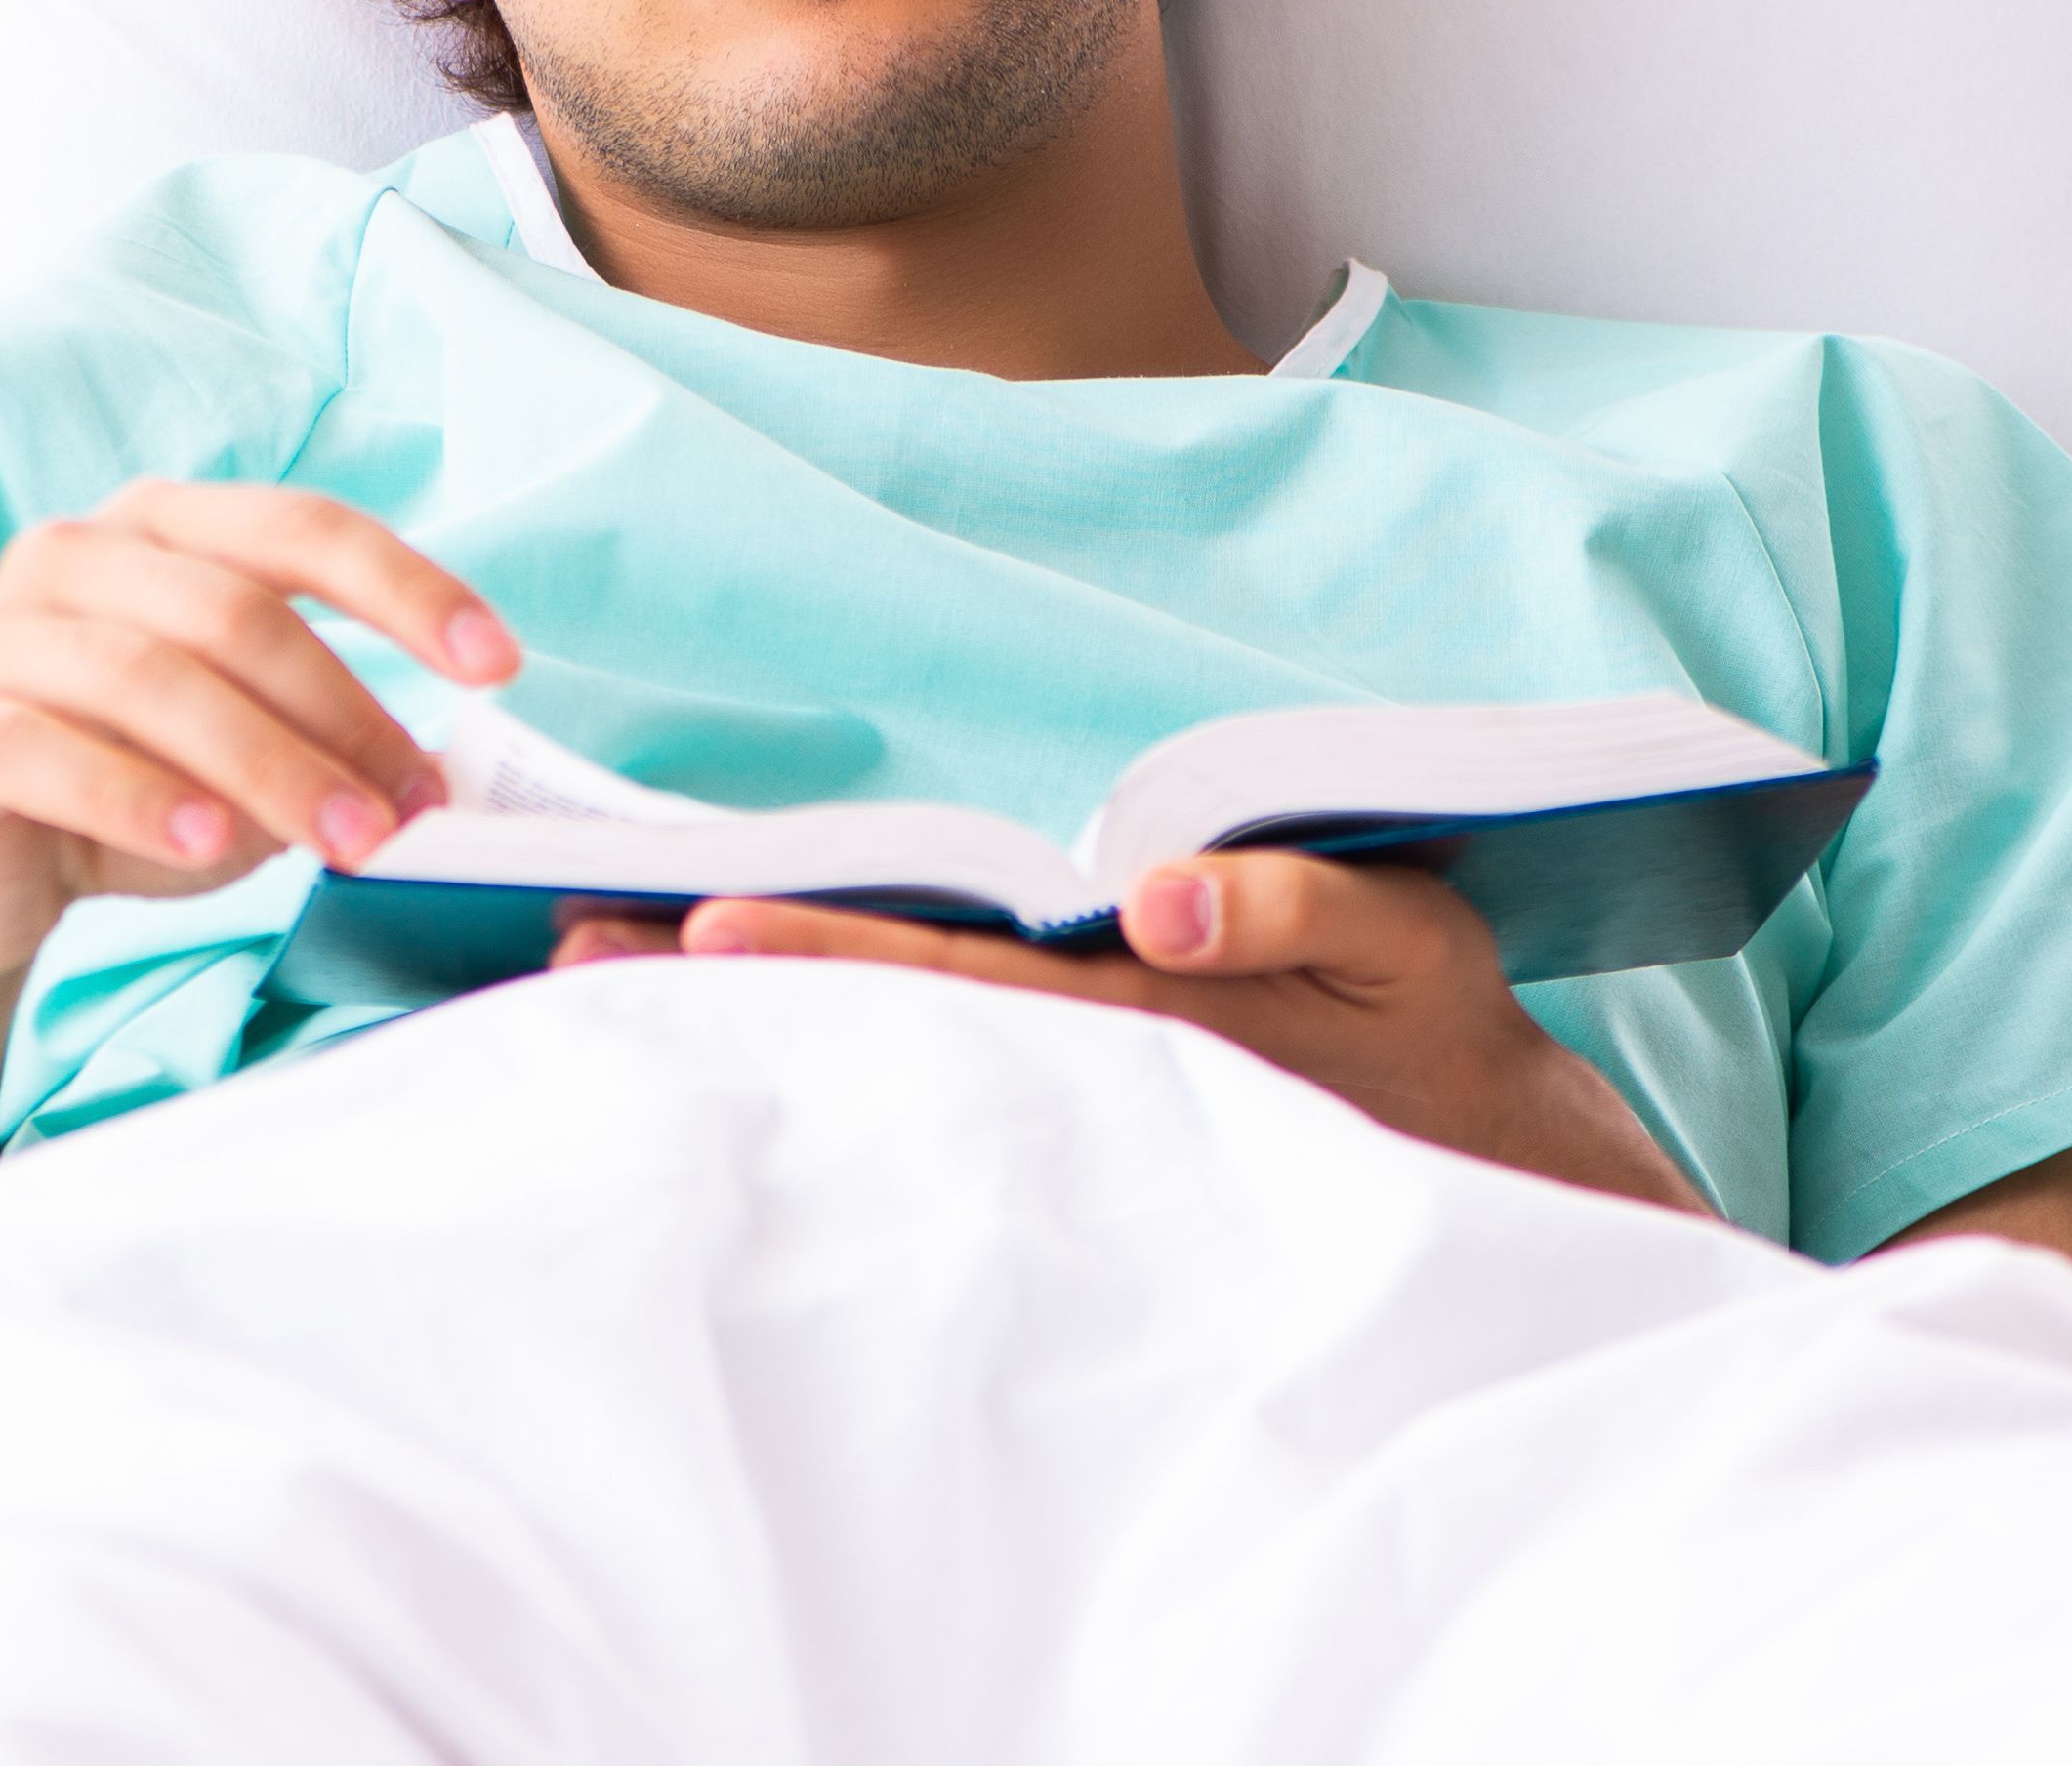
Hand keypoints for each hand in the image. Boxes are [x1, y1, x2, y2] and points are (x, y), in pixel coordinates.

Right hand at [0, 481, 514, 1004]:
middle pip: (235, 612)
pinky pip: (46, 750)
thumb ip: (326, 743)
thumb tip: (437, 775)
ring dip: (265, 766)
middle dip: (342, 714)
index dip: (408, 587)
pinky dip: (140, 797)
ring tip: (340, 841)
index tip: (499, 663)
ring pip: (149, 678)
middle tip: (409, 811)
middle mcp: (75, 556)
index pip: (302, 528)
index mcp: (162, 529)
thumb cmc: (123, 795)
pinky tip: (210, 844)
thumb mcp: (244, 763)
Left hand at [557, 851, 1709, 1215]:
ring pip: (893, 1064)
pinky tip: (726, 1039)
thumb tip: (1144, 895)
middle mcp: (1085, 1070)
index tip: (693, 929)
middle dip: (736, 991)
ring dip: (757, 1026)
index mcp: (1142, 1014)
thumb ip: (1278, 905)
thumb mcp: (1400, 938)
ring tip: (601, 983)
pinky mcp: (1087, 1120)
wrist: (1500, 1176)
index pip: (955, 980)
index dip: (825, 954)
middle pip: (885, 1029)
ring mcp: (1079, 1106)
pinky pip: (939, 1087)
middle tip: (572, 954)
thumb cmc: (1433, 1028)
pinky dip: (829, 1062)